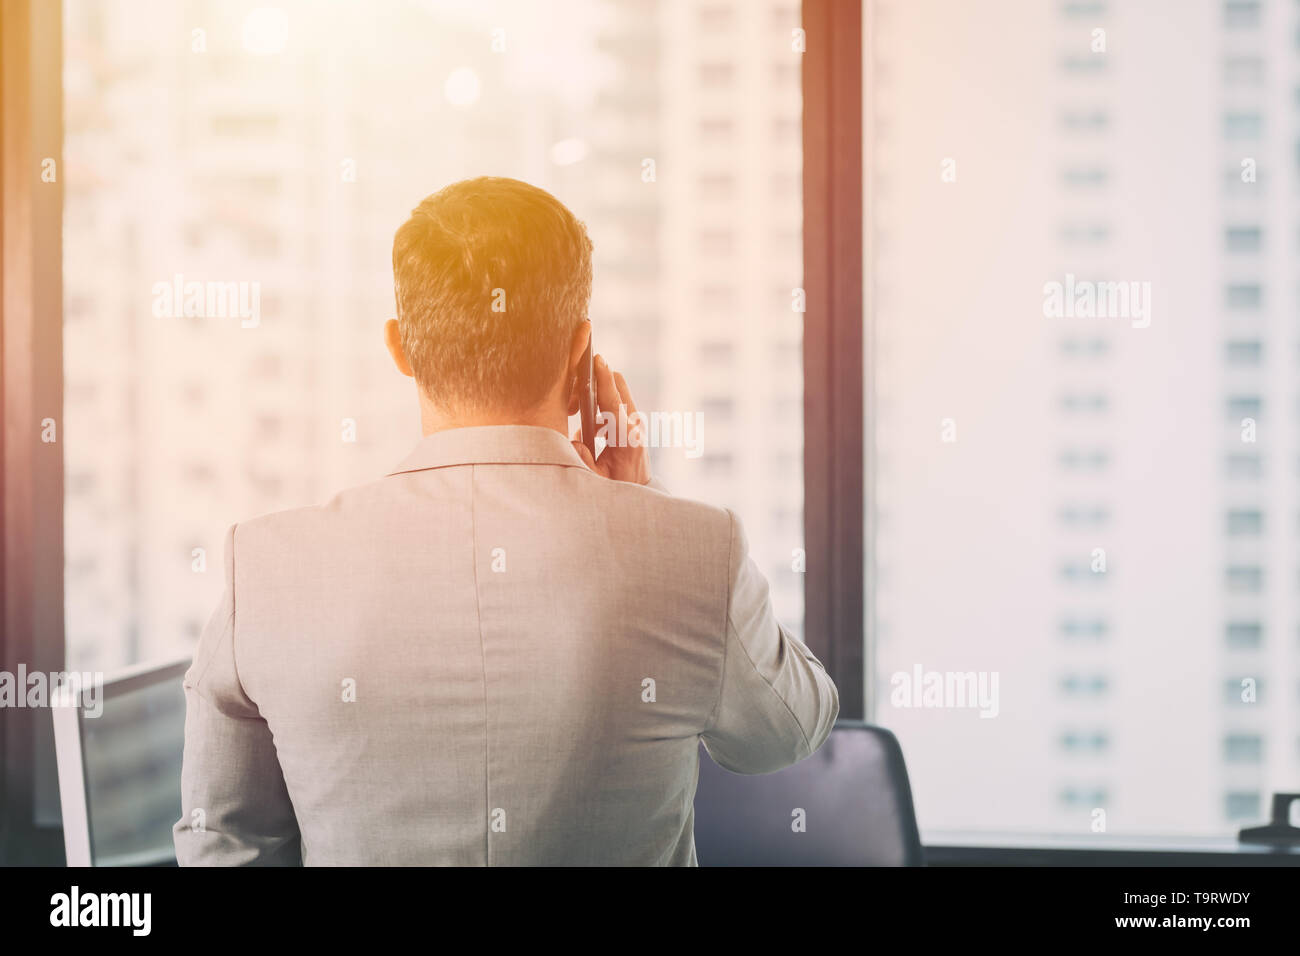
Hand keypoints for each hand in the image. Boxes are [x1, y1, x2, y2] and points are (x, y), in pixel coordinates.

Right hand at [571, 354, 651, 484]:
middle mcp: (634, 425)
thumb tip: (572, 438)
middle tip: (573, 400)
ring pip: (615, 393)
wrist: (639, 494)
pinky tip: (588, 432)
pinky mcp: (631, 424)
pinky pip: (614, 405)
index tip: (596, 358)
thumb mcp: (595, 477)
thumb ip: (581, 457)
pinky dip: (599, 409)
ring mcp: (635, 422)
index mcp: (627, 437)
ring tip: (575, 415)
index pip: (613, 400)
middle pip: (618, 384)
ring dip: (594, 397)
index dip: (603, 378)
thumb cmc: (617, 487)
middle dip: (596, 382)